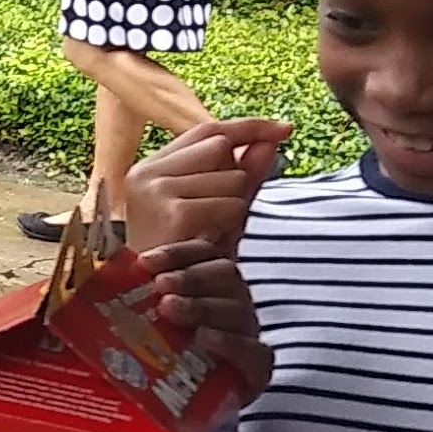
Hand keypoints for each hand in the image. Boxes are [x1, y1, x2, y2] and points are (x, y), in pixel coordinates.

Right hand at [121, 116, 286, 258]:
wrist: (155, 304)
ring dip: (236, 206)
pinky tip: (212, 242)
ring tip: (212, 233)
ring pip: (232, 177)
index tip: (284, 129)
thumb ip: (243, 173)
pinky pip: (231, 204)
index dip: (249, 127)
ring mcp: (157, 191)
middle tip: (217, 217)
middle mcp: (147, 172)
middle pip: (221, 147)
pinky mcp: (174, 214)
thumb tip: (272, 141)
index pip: (208, 130)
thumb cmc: (186, 259)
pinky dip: (232, 225)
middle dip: (236, 178)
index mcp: (150, 168)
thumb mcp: (215, 210)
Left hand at [126, 244, 270, 400]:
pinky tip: (204, 339)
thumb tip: (74, 297)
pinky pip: (254, 351)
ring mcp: (248, 335)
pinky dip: (230, 342)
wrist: (188, 413)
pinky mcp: (257, 370)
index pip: (203, 254)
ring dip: (202, 306)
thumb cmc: (161, 364)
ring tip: (170, 310)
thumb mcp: (139, 333)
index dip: (177, 253)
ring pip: (237, 309)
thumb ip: (122, 310)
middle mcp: (232, 304)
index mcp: (208, 286)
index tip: (145, 263)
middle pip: (224, 275)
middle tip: (160, 288)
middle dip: (189, 277)